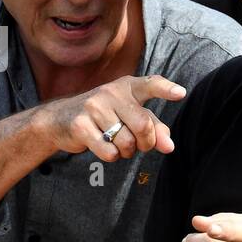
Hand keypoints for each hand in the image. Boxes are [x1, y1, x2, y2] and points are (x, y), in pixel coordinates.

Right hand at [38, 74, 184, 161]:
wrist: (61, 119)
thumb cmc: (106, 117)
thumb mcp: (131, 116)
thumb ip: (155, 128)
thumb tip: (169, 147)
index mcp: (128, 86)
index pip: (151, 84)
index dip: (166, 89)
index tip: (181, 93)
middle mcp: (111, 92)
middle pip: (143, 126)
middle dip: (145, 143)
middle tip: (139, 145)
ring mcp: (94, 106)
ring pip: (126, 142)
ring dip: (127, 152)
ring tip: (117, 144)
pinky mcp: (80, 124)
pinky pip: (109, 152)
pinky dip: (111, 156)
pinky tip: (103, 147)